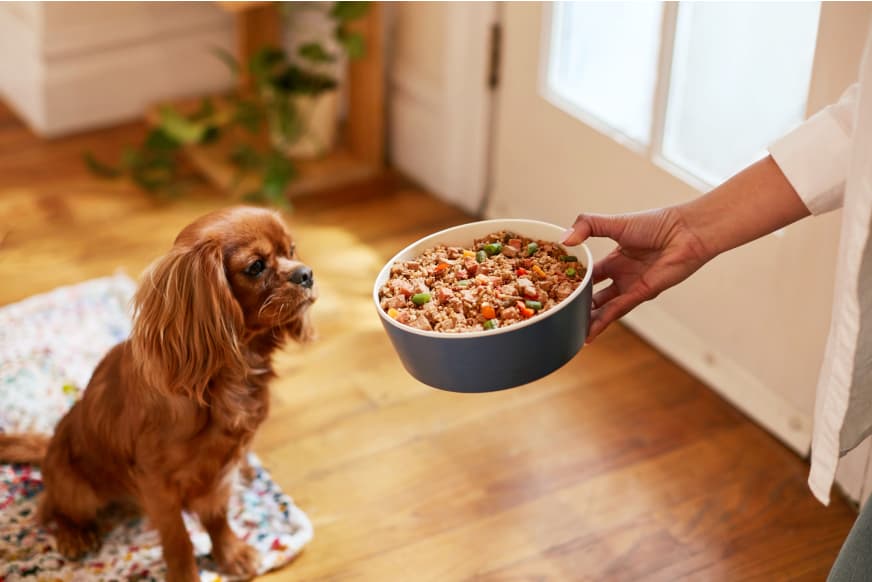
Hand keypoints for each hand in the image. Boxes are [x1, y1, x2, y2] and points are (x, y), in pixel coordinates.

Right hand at [562, 208, 711, 341]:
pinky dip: (601, 323)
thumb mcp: (614, 223)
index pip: (588, 272)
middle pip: (594, 293)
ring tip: (567, 328)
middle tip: (557, 313)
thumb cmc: (656, 223)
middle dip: (578, 303)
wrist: (686, 232)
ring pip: (603, 306)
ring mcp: (630, 285)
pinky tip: (588, 333)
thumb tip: (563, 240)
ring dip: (587, 318)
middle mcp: (622, 273)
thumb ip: (587, 226)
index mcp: (615, 257)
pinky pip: (617, 311)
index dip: (572, 279)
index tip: (553, 286)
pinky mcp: (641, 294)